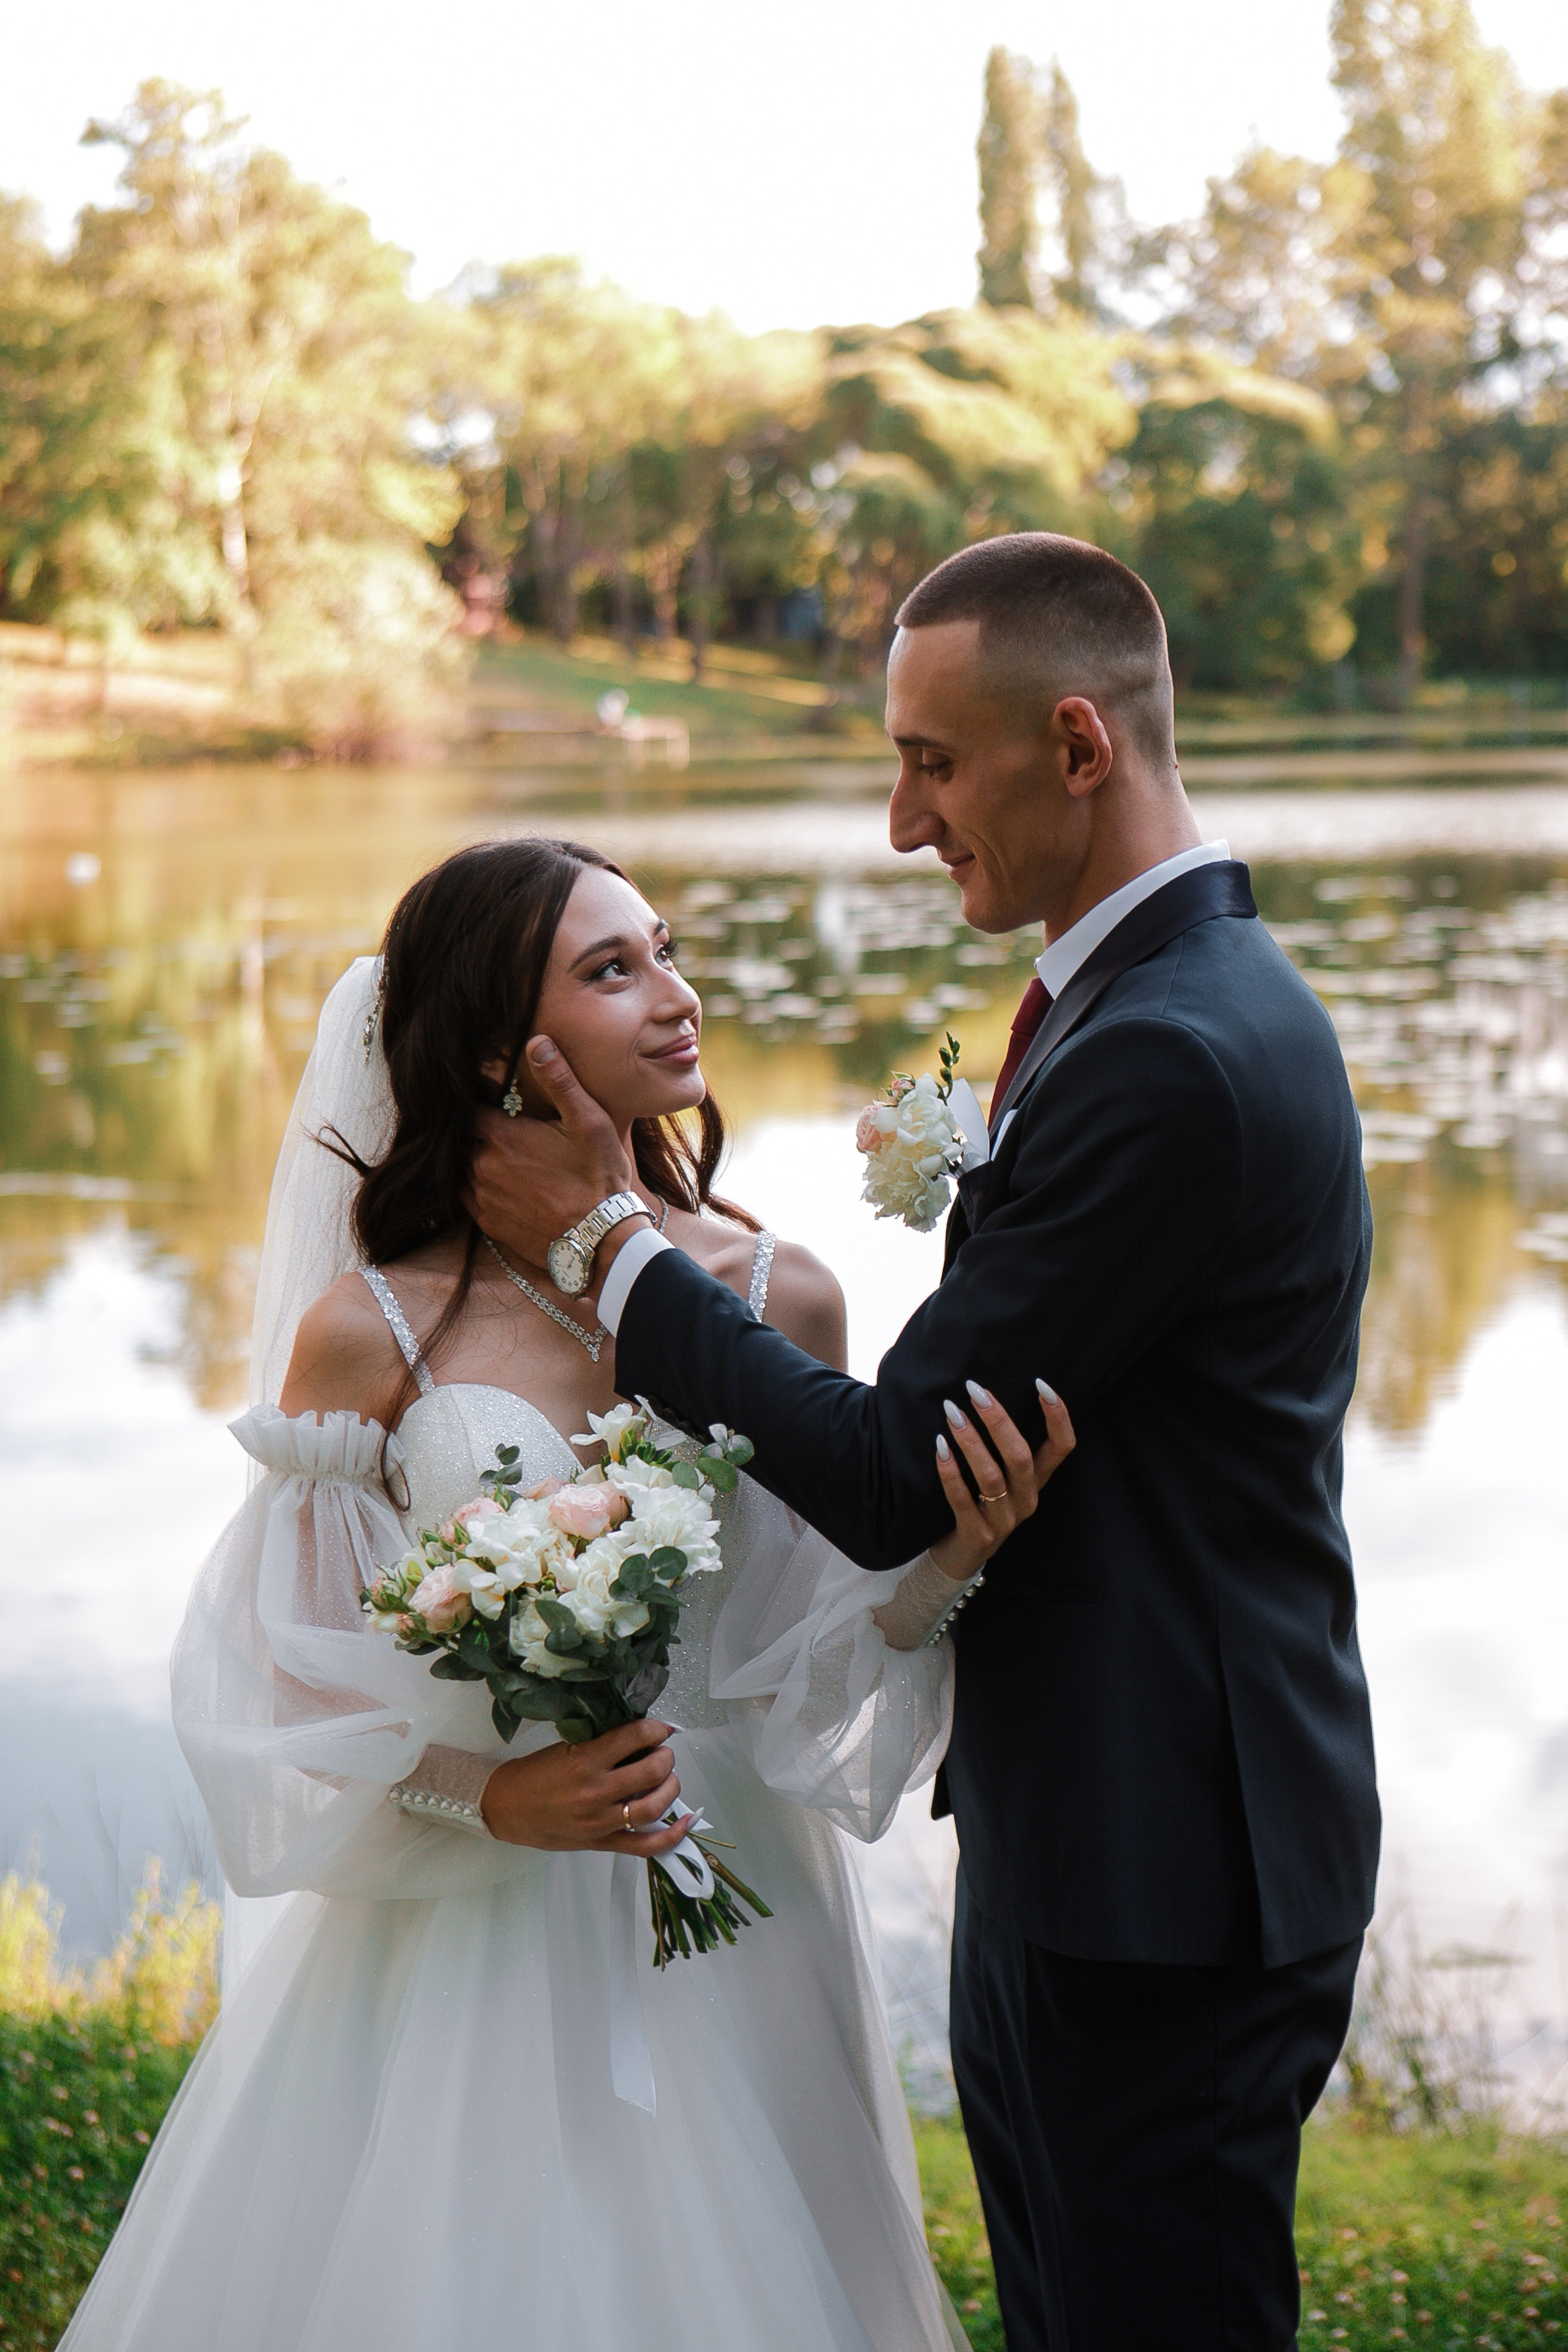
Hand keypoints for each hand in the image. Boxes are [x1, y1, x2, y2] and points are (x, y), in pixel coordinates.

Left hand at [467, 1036, 637, 1269]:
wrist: (599, 1242)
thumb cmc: (598, 1178)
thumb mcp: (589, 1122)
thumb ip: (559, 1081)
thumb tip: (536, 1042)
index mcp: (502, 1136)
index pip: (466, 1107)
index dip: (472, 1098)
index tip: (481, 1094)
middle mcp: (482, 1166)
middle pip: (460, 1138)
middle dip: (471, 1129)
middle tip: (490, 1123)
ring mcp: (482, 1198)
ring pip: (460, 1168)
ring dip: (472, 1157)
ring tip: (494, 1152)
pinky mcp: (488, 1225)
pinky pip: (466, 1198)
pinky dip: (474, 1186)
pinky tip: (495, 1182)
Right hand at [479, 1717, 689, 1854]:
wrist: (505, 1808)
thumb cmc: (535, 1774)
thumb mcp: (566, 1747)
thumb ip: (602, 1744)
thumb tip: (640, 1737)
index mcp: (585, 1760)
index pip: (634, 1737)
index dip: (656, 1729)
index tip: (661, 1728)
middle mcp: (596, 1791)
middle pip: (652, 1772)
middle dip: (665, 1757)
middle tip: (662, 1753)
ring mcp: (600, 1821)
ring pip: (654, 1807)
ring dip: (670, 1788)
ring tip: (668, 1778)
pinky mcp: (601, 1843)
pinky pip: (644, 1846)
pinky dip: (670, 1836)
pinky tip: (685, 1822)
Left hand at [927, 1379, 1075, 1581]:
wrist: (959, 1558)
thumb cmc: (980, 1504)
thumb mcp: (1002, 1478)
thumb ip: (1003, 1447)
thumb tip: (987, 1394)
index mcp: (1037, 1482)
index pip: (1063, 1447)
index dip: (1058, 1416)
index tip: (1041, 1383)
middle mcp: (1026, 1500)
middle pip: (1020, 1456)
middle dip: (998, 1420)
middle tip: (974, 1390)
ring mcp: (1004, 1522)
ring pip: (991, 1476)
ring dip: (970, 1440)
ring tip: (951, 1413)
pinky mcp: (977, 1536)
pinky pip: (962, 1500)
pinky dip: (950, 1472)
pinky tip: (939, 1447)